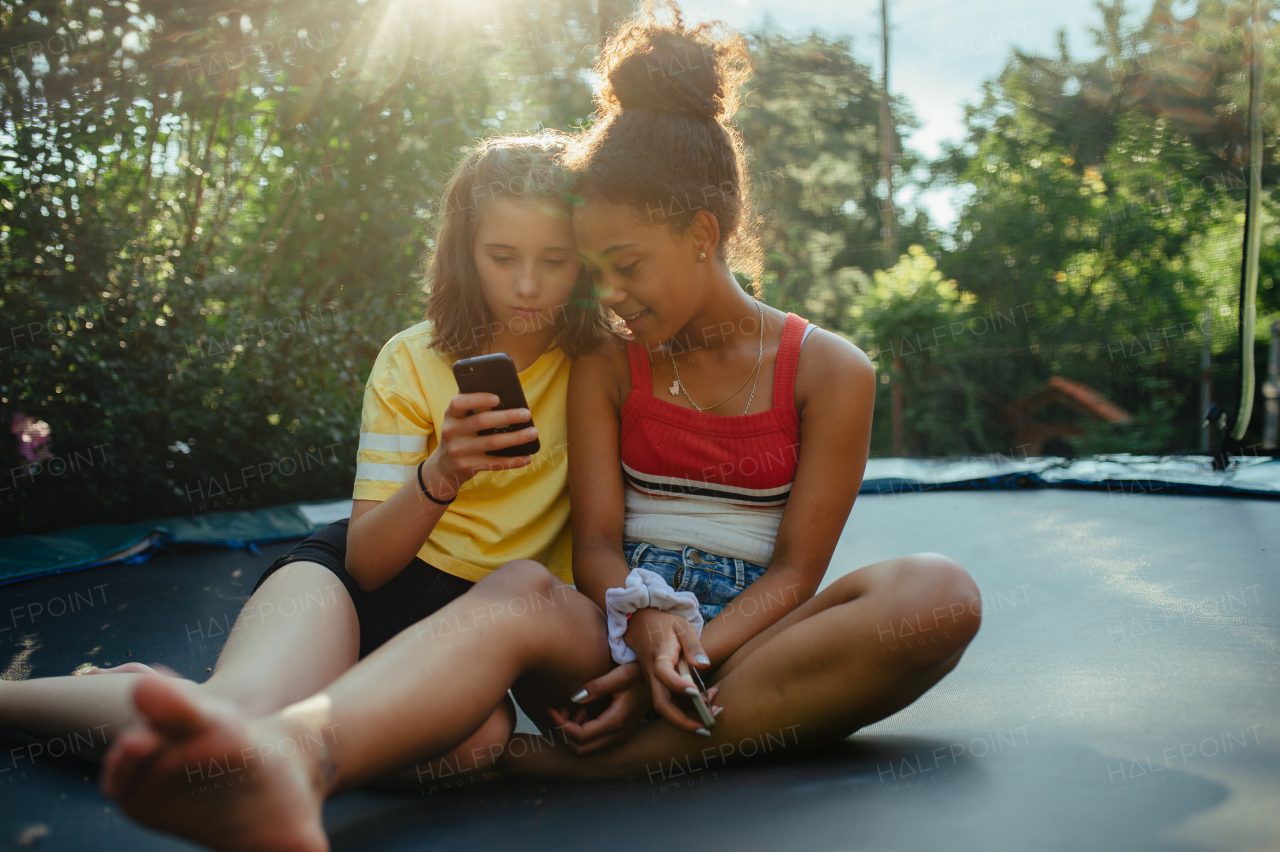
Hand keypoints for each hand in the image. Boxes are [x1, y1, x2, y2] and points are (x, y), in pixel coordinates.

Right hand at [420, 393, 538, 498]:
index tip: (498, 398)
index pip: (459, 402)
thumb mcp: (459, 419)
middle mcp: (452, 432)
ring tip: (533, 432)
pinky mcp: (469, 466)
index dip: (478, 399)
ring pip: (492, 442)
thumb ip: (473, 406)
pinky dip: (513, 460)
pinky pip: (495, 463)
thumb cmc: (460, 434)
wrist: (444, 466)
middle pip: (482, 422)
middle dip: (507, 416)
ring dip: (516, 437)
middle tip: (527, 414)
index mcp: (451, 415)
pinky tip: (528, 457)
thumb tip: (506, 394)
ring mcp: (459, 451)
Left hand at [547, 662, 650, 754]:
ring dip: (573, 732)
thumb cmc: (641, 674)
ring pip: (587, 748)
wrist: (662, 680)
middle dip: (564, 732)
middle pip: (581, 748)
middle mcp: (618, 734)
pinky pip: (595, 741)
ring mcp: (620, 735)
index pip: (581, 736)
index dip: (562, 725)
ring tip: (570, 710)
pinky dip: (582, 731)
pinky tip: (582, 712)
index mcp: (616, 721)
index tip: (552, 708)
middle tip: (558, 710)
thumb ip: (596, 687)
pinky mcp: (619, 731)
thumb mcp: (620, 675)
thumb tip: (574, 697)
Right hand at [625, 608, 714, 733]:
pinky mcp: (658, 685)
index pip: (663, 673)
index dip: (677, 684)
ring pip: (665, 707)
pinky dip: (687, 709)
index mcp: (659, 656)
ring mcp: (653, 682)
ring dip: (686, 719)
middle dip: (682, 720)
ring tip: (711, 721)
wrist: (640, 622)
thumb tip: (703, 666)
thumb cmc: (664, 624)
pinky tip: (707, 708)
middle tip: (705, 729)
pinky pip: (670, 701)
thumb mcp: (682, 626)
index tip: (695, 692)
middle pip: (661, 703)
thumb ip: (693, 646)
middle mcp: (652, 674)